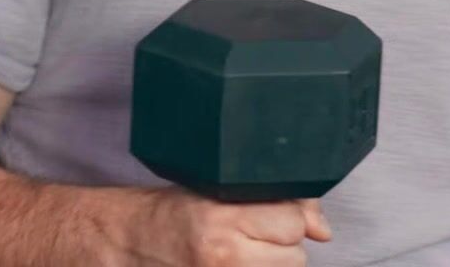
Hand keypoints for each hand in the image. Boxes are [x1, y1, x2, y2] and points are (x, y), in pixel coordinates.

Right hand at [135, 188, 331, 265]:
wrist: (125, 241)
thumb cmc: (173, 212)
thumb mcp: (220, 190)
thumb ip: (279, 202)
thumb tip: (324, 231)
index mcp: (222, 217)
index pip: (292, 223)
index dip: (289, 219)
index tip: (271, 216)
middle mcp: (220, 254)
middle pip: (294, 257)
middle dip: (283, 246)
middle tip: (254, 237)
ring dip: (273, 265)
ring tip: (244, 253)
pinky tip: (240, 264)